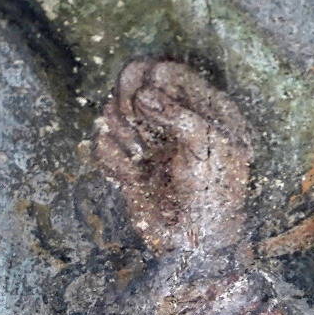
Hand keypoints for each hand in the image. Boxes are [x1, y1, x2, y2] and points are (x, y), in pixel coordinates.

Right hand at [94, 59, 253, 257]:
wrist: (192, 244)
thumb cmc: (212, 195)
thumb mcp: (206, 147)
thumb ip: (177, 114)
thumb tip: (143, 96)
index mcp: (203, 108)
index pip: (167, 70)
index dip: (152, 79)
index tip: (147, 101)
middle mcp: (173, 118)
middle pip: (131, 82)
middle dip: (129, 103)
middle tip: (138, 126)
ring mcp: (147, 139)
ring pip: (111, 110)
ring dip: (122, 133)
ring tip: (142, 158)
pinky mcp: (125, 162)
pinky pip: (101, 143)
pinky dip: (113, 160)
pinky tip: (132, 178)